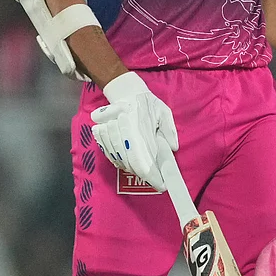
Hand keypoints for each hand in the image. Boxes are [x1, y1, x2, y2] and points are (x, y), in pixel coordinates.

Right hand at [90, 72, 178, 191]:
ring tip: (148, 172)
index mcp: (137, 124)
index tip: (160, 184)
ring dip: (133, 169)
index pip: (141, 156)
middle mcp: (121, 130)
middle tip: (157, 181)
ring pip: (120, 160)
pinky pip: (111, 155)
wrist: (125, 92)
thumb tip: (173, 147)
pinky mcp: (103, 135)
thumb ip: (169, 129)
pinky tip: (132, 165)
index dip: (150, 173)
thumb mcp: (163, 112)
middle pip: (130, 162)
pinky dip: (122, 163)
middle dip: (144, 175)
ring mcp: (110, 133)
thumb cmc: (147, 104)